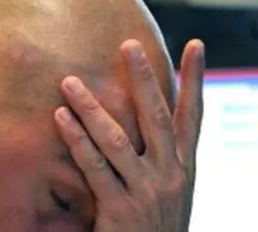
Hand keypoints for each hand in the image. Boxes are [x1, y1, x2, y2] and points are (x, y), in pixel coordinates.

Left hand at [53, 39, 204, 231]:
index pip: (192, 115)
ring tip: (69, 82)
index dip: (194, 80)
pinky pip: (95, 167)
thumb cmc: (152, 224)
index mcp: (183, 167)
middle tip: (127, 44)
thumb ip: (154, 155)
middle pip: (156, 117)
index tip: (196, 45)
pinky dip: (77, 140)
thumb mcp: (164, 188)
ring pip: (117, 139)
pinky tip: (61, 117)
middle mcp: (171, 175)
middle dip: (143, 78)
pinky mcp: (122, 210)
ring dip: (91, 107)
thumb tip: (135, 115)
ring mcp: (148, 192)